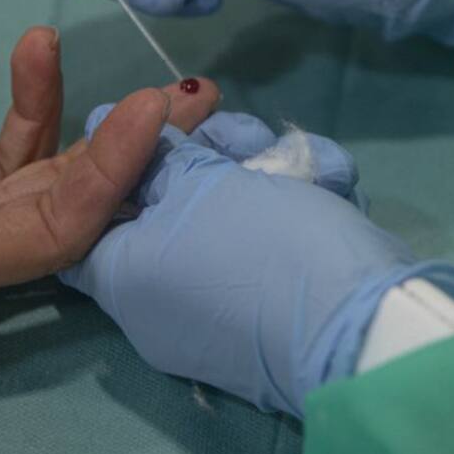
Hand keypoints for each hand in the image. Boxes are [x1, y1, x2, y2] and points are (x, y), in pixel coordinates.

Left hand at [59, 109, 453, 415]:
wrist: (360, 330)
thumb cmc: (262, 249)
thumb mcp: (200, 185)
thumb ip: (158, 158)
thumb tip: (108, 133)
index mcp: (127, 279)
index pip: (93, 216)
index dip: (119, 161)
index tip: (158, 123)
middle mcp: (164, 304)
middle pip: (171, 205)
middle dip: (213, 155)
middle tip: (246, 132)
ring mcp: (222, 311)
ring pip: (231, 216)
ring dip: (267, 172)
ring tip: (303, 158)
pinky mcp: (278, 309)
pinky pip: (272, 246)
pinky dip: (300, 206)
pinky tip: (329, 179)